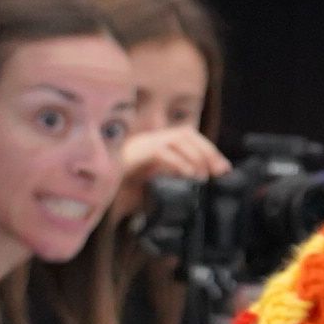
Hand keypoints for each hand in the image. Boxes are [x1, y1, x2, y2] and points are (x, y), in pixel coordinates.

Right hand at [115, 124, 231, 197]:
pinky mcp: (136, 152)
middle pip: (188, 134)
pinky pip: (162, 152)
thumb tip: (198, 189)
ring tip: (203, 176)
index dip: (209, 150)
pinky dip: (178, 162)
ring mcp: (144, 142)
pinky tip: (187, 175)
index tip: (225, 169)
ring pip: (178, 139)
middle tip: (219, 172)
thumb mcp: (156, 181)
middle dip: (208, 152)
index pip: (190, 137)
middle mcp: (152, 138)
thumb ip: (173, 180)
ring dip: (196, 156)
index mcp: (159, 142)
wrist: (98, 185)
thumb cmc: (126, 185)